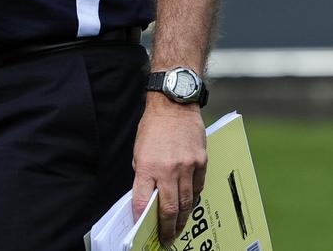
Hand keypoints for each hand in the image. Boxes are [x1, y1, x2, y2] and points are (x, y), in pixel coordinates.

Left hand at [132, 97, 206, 246]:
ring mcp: (187, 166)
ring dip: (181, 218)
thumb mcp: (140, 150)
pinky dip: (192, 198)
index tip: (141, 230)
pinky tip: (188, 204)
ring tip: (177, 228)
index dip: (141, 219)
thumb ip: (144, 174)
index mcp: (147, 165)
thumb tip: (147, 196)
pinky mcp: (201, 162)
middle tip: (166, 240)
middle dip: (167, 228)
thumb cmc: (154, 126)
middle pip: (169, 208)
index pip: (142, 200)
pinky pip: (197, 188)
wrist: (174, 103)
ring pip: (186, 202)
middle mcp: (168, 169)